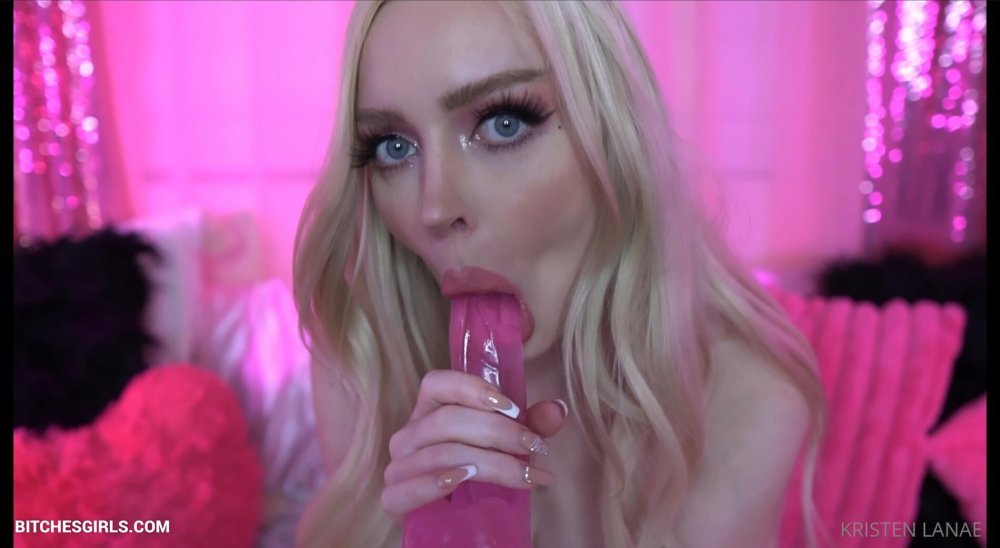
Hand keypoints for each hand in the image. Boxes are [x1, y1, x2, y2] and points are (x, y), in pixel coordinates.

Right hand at [380, 369, 567, 518]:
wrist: (452, 519)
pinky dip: (436, 482)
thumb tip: (558, 409)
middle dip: (496, 432)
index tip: (513, 408)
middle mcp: (409, 434)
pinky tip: (465, 478)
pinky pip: (406, 489)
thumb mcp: (508, 445)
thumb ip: (531, 426)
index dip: (473, 389)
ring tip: (521, 473)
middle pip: (446, 421)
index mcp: (430, 410)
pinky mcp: (393, 499)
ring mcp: (398, 466)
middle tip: (534, 447)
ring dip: (486, 462)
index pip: (437, 384)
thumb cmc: (478, 472)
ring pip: (439, 454)